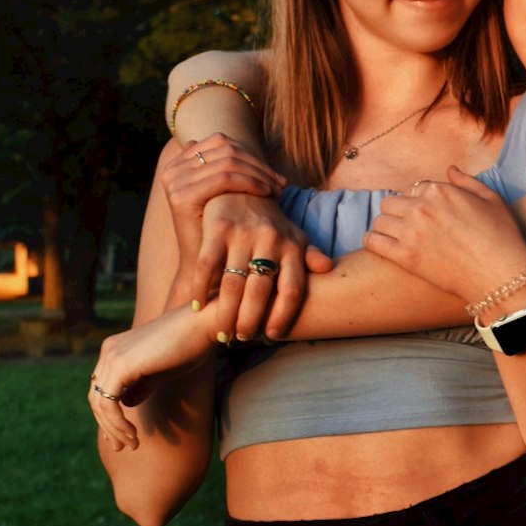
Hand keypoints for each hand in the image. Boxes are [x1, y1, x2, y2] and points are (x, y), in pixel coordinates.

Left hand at [88, 304, 216, 450]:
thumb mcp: (161, 370)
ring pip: (99, 403)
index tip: (125, 437)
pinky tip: (133, 434)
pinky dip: (117, 423)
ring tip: (132, 445)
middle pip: (95, 397)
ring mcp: (112, 356)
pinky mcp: (121, 365)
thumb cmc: (190, 345)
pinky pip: (109, 403)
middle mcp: (109, 351)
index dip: (109, 416)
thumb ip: (141, 385)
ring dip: (114, 429)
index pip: (102, 388)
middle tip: (124, 447)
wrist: (203, 324)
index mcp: (116, 349)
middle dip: (108, 427)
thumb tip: (126, 404)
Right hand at [162, 132, 284, 264]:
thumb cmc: (225, 235)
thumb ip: (229, 168)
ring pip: (229, 161)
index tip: (274, 174)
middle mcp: (173, 169)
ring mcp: (174, 181)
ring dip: (259, 173)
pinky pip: (224, 178)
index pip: (221, 143)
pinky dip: (251, 182)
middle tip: (281, 183)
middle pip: (226, 149)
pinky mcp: (182, 196)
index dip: (252, 154)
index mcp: (180, 164)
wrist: (208, 271)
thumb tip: (240, 143)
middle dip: (258, 164)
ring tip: (278, 190)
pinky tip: (267, 193)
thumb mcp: (227, 195)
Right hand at [192, 195, 317, 340]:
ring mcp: (242, 233)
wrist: (244, 187)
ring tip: (222, 333)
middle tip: (240, 338)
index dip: (282, 316)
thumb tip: (329, 269)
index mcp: (292, 245)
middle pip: (260, 292)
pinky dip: (200, 288)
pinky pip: (207, 266)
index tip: (271, 335)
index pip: (292, 289)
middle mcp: (270, 238)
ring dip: (225, 313)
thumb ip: (310, 256)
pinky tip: (197, 305)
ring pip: (232, 284)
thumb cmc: (271, 223)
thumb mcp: (295, 237)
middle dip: (249, 321)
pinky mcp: (217, 228)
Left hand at [364, 167, 525, 306]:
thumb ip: (467, 182)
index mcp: (440, 190)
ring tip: (396, 237)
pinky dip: (373, 241)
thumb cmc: (501, 237)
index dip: (419, 201)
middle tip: (409, 226)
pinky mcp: (405, 257)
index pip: (414, 189)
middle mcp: (422, 207)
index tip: (426, 214)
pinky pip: (373, 242)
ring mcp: (411, 232)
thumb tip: (450, 169)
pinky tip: (381, 245)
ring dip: (387, 227)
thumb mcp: (491, 200)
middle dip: (399, 212)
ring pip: (380, 220)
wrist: (500, 274)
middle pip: (391, 202)